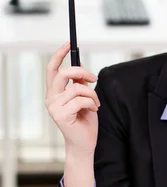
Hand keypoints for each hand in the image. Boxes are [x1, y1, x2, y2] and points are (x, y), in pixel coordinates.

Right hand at [45, 41, 99, 155]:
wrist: (84, 143)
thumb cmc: (84, 121)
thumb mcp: (84, 97)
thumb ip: (80, 83)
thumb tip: (81, 67)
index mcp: (54, 93)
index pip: (52, 69)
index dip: (59, 55)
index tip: (68, 43)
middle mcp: (51, 98)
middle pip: (62, 73)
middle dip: (81, 72)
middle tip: (93, 78)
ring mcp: (54, 107)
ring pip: (76, 88)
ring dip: (92, 94)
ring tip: (95, 103)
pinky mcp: (61, 115)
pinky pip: (81, 100)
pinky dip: (92, 102)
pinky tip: (93, 110)